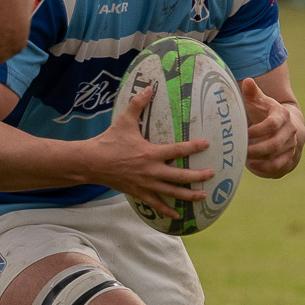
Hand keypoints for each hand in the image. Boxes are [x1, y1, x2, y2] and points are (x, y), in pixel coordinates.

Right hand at [84, 85, 211, 218]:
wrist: (92, 162)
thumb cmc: (109, 141)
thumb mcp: (124, 121)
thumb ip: (138, 104)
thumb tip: (149, 87)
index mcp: (151, 153)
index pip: (178, 150)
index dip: (194, 147)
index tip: (207, 144)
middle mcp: (152, 171)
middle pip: (181, 176)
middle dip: (198, 176)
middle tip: (212, 174)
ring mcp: (146, 184)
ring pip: (172, 193)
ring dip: (189, 195)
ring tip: (204, 196)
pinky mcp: (139, 193)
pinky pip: (156, 204)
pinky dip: (167, 211)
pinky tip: (177, 216)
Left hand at [242, 77, 304, 177]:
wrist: (288, 125)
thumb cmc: (267, 112)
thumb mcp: (260, 102)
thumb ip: (252, 93)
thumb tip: (247, 81)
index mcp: (282, 115)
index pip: (272, 125)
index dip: (258, 131)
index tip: (245, 134)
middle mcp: (290, 131)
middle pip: (274, 144)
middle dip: (256, 150)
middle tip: (241, 151)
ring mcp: (291, 145)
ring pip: (277, 157)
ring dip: (260, 160)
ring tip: (245, 159)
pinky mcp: (290, 158)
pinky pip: (279, 167)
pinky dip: (266, 169)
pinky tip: (253, 166)